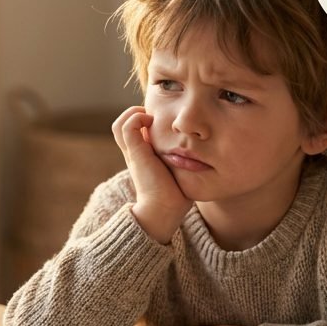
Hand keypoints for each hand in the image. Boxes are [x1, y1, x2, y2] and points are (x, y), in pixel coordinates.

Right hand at [112, 106, 191, 242]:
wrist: (163, 211)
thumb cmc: (177, 197)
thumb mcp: (181, 173)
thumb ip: (185, 161)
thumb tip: (206, 155)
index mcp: (143, 158)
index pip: (135, 132)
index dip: (146, 122)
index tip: (165, 121)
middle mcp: (135, 154)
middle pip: (123, 126)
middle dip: (138, 114)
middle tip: (157, 117)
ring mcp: (133, 153)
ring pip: (120, 124)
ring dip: (134, 114)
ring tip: (151, 118)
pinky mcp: (135, 152)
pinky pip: (127, 126)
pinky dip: (136, 117)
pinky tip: (152, 122)